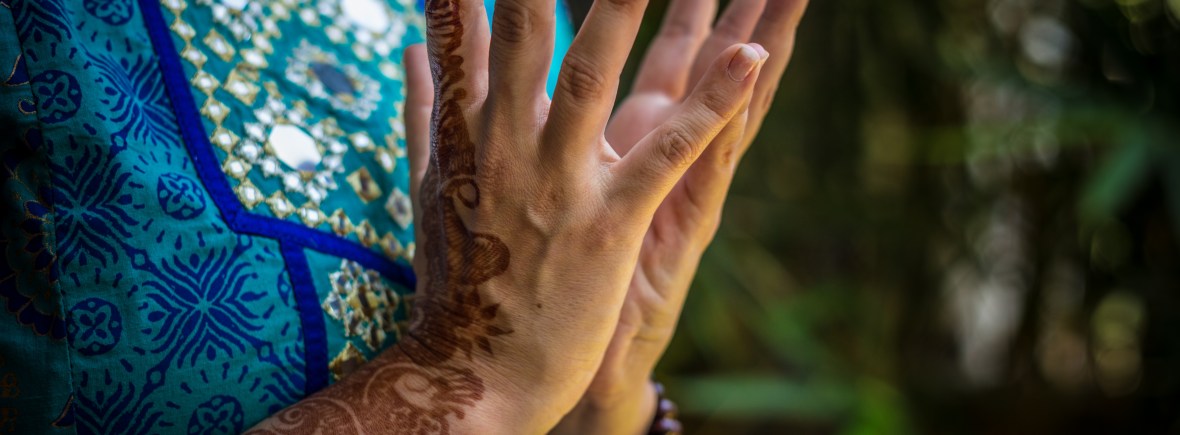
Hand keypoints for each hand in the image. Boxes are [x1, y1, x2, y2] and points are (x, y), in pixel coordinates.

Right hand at [247, 0, 766, 432]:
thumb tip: (406, 46)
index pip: (463, 30)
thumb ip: (425, 110)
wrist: (471, 372)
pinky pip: (666, 155)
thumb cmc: (457, 278)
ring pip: (596, 77)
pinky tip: (754, 57)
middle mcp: (507, 145)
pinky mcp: (606, 225)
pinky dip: (711, 105)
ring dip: (627, 7)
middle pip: (528, 34)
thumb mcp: (432, 186)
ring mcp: (557, 184)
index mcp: (467, 132)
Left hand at [550, 1, 808, 432]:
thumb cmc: (546, 271)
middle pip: (707, 64)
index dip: (692, 3)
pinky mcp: (677, 229)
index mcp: (634, 138)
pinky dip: (730, 113)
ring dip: (755, 39)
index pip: (675, 54)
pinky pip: (707, 160)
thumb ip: (537, 126)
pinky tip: (755, 67)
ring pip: (727, 100)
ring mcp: (679, 190)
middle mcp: (664, 156)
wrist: (552, 361)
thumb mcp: (544, 184)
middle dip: (733, 5)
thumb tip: (508, 72)